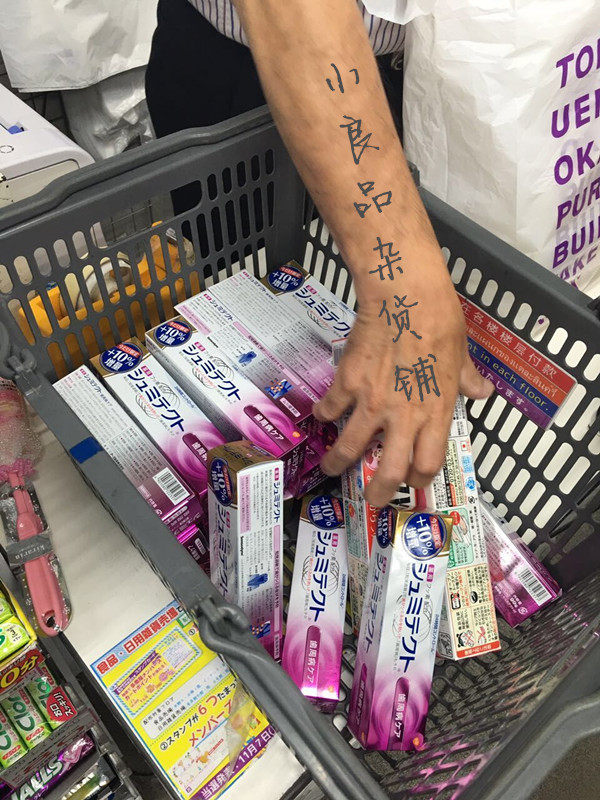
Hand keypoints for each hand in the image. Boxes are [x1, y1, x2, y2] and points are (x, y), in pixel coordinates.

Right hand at [313, 242, 492, 506]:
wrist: (405, 298)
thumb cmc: (440, 323)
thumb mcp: (462, 355)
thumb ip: (467, 381)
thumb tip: (481, 391)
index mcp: (435, 412)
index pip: (428, 463)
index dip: (419, 478)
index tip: (412, 480)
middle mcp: (403, 417)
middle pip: (389, 471)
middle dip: (379, 492)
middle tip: (373, 499)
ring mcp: (372, 404)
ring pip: (349, 448)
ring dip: (337, 462)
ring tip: (329, 468)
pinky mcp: (347, 385)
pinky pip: (330, 409)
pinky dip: (323, 415)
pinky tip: (320, 414)